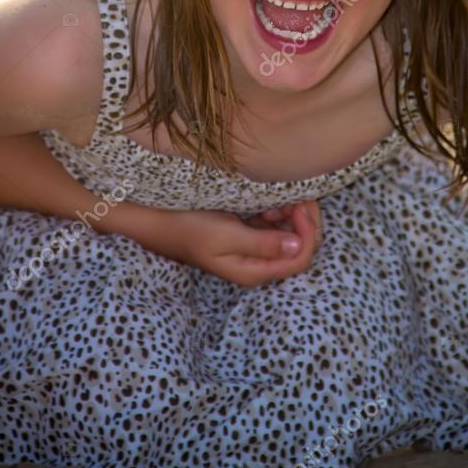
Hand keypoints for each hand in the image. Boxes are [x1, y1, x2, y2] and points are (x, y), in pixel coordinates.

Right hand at [168, 198, 322, 287]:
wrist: (160, 221)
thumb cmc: (190, 228)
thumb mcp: (227, 235)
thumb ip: (263, 243)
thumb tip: (297, 246)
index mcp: (254, 271)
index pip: (300, 260)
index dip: (306, 234)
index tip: (297, 208)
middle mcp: (258, 264)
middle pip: (299, 248)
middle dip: (304, 222)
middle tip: (298, 196)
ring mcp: (254, 249)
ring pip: (289, 235)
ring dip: (291, 215)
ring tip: (281, 197)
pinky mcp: (248, 235)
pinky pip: (274, 226)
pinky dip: (278, 213)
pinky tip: (268, 202)